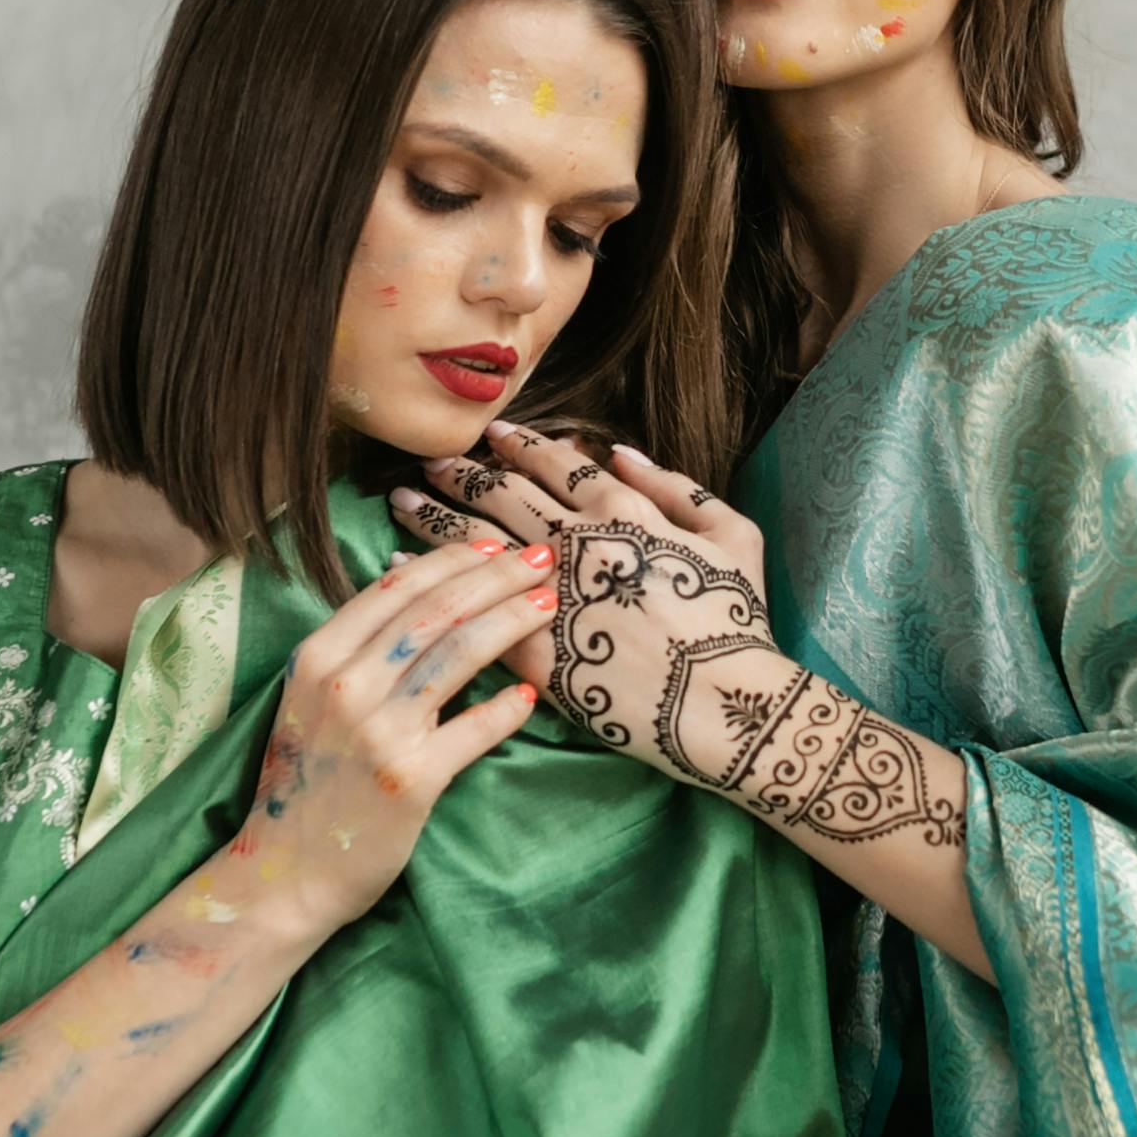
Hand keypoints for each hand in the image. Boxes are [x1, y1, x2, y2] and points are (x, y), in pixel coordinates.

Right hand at [222, 535, 556, 944]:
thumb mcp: (310, 702)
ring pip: (460, 654)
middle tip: (543, 560)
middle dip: (497, 577)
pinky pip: (474, 729)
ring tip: (550, 605)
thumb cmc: (306, 783)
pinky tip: (530, 696)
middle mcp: (344, 685)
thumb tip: (416, 594)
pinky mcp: (411, 779)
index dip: (452, 559)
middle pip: (437, 609)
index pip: (396, 587)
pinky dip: (507, 708)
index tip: (495, 546)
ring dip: (513, 621)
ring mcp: (378, 731)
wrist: (286, 874)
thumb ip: (354, 652)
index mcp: (317, 657)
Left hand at [397, 422, 776, 767]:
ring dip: (432, 514)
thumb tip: (622, 454)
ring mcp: (548, 594)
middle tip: (428, 462)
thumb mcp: (734, 535)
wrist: (726, 702)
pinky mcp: (532, 648)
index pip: (556, 463)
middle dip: (459, 473)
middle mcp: (575, 542)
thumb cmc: (738, 622)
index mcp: (622, 511)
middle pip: (501, 494)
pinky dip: (429, 580)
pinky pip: (466, 607)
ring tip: (400, 499)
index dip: (520, 444)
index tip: (491, 434)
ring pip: (473, 541)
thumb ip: (677, 489)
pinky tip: (399, 566)